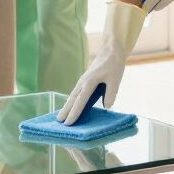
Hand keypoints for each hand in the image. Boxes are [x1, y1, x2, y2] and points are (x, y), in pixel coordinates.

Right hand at [58, 1, 145, 124]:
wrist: (111, 50)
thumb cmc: (114, 65)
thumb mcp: (115, 79)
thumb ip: (111, 93)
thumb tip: (106, 107)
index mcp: (90, 82)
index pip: (80, 101)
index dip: (74, 112)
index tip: (68, 123)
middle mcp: (83, 82)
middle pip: (72, 99)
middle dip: (65, 110)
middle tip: (58, 122)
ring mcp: (83, 81)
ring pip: (73, 96)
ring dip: (67, 106)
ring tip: (60, 117)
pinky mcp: (85, 80)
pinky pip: (76, 93)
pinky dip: (72, 101)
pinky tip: (70, 106)